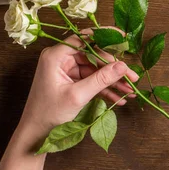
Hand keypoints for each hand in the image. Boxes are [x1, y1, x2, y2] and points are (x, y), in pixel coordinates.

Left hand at [18, 30, 138, 141]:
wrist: (36, 132)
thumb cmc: (49, 113)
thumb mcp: (77, 96)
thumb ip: (101, 79)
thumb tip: (122, 66)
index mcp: (56, 56)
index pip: (84, 39)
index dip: (105, 37)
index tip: (123, 39)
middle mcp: (60, 59)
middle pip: (93, 56)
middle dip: (113, 69)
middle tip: (132, 77)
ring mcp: (66, 71)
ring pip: (95, 70)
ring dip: (112, 82)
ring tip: (130, 91)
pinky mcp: (70, 82)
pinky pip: (91, 81)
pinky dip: (104, 89)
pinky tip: (119, 98)